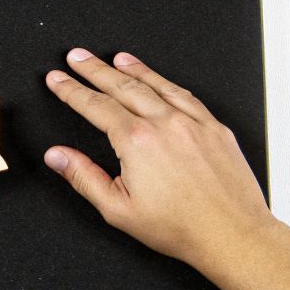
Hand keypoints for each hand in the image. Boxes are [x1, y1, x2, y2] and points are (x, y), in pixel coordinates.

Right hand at [43, 48, 289, 289]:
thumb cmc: (180, 227)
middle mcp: (164, 124)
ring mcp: (192, 122)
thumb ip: (84, 177)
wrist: (232, 233)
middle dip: (95, 69)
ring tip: (114, 58)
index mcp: (137, 142)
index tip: (57, 79)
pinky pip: (186, 95)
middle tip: (77, 56)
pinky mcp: (214, 128)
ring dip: (131, 68)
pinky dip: (166, 82)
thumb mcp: (118, 209)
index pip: (95, 106)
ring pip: (156, 85)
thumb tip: (57, 156)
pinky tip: (159, 79)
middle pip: (122, 86)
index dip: (72, 90)